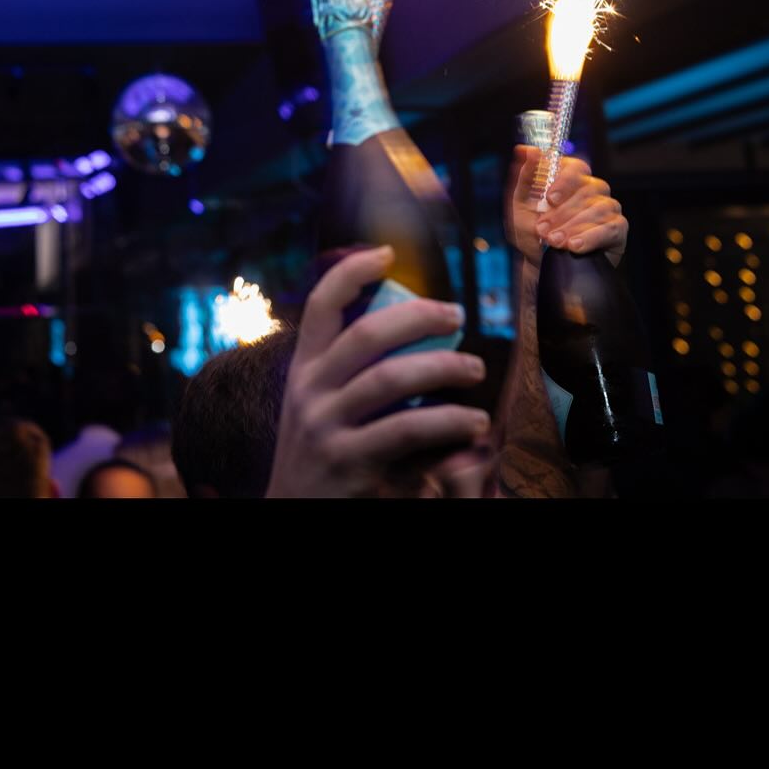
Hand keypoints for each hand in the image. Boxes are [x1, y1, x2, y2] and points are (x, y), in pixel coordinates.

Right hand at [266, 245, 491, 498]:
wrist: (293, 515)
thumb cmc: (324, 456)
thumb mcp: (323, 408)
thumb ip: (353, 375)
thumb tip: (416, 338)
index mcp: (304, 370)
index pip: (321, 304)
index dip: (353, 271)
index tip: (387, 253)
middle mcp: (309, 391)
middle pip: (366, 333)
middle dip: (418, 317)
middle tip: (457, 316)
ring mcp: (325, 426)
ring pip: (390, 378)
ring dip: (443, 367)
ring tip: (475, 370)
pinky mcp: (349, 461)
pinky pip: (406, 430)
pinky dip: (448, 421)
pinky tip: (473, 423)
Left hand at [505, 146, 627, 269]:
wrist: (539, 264)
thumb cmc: (531, 232)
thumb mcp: (520, 205)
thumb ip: (525, 178)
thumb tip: (525, 150)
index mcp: (570, 177)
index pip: (576, 167)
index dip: (564, 180)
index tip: (550, 198)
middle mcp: (593, 188)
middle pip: (587, 190)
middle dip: (561, 212)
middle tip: (542, 229)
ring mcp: (608, 207)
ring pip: (598, 208)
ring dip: (572, 226)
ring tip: (554, 241)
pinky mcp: (617, 229)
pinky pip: (610, 228)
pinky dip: (590, 237)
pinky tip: (574, 246)